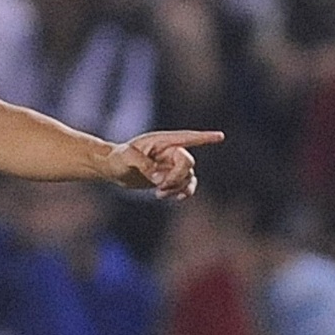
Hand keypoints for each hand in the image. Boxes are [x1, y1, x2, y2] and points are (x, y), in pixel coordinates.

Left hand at [105, 130, 223, 198]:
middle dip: (177, 177)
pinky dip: (182, 192)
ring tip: (158, 194)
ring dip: (177, 188)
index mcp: (163, 141)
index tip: (220, 136)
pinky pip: (186, 185)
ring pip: (188, 177)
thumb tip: (159, 178)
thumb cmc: (117, 158)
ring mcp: (172, 165)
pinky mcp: (170, 177)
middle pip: (188, 163)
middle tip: (159, 186)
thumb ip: (143, 165)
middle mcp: (171, 152)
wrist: (113, 168)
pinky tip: (170, 197)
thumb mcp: (126, 158)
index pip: (188, 138)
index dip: (205, 137)